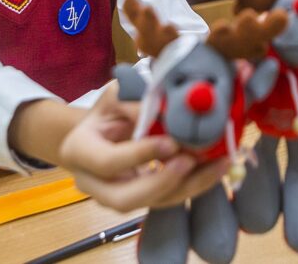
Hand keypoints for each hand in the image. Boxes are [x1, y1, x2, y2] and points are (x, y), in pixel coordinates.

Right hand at [59, 84, 228, 211]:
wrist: (104, 128)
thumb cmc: (109, 108)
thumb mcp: (117, 94)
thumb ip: (136, 100)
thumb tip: (166, 108)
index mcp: (78, 151)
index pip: (107, 162)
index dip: (139, 154)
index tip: (171, 142)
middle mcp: (93, 183)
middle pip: (125, 199)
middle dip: (163, 182)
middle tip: (192, 160)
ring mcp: (117, 196)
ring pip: (153, 203)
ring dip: (189, 185)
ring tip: (219, 162)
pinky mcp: (143, 198)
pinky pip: (169, 198)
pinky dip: (196, 183)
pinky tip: (218, 166)